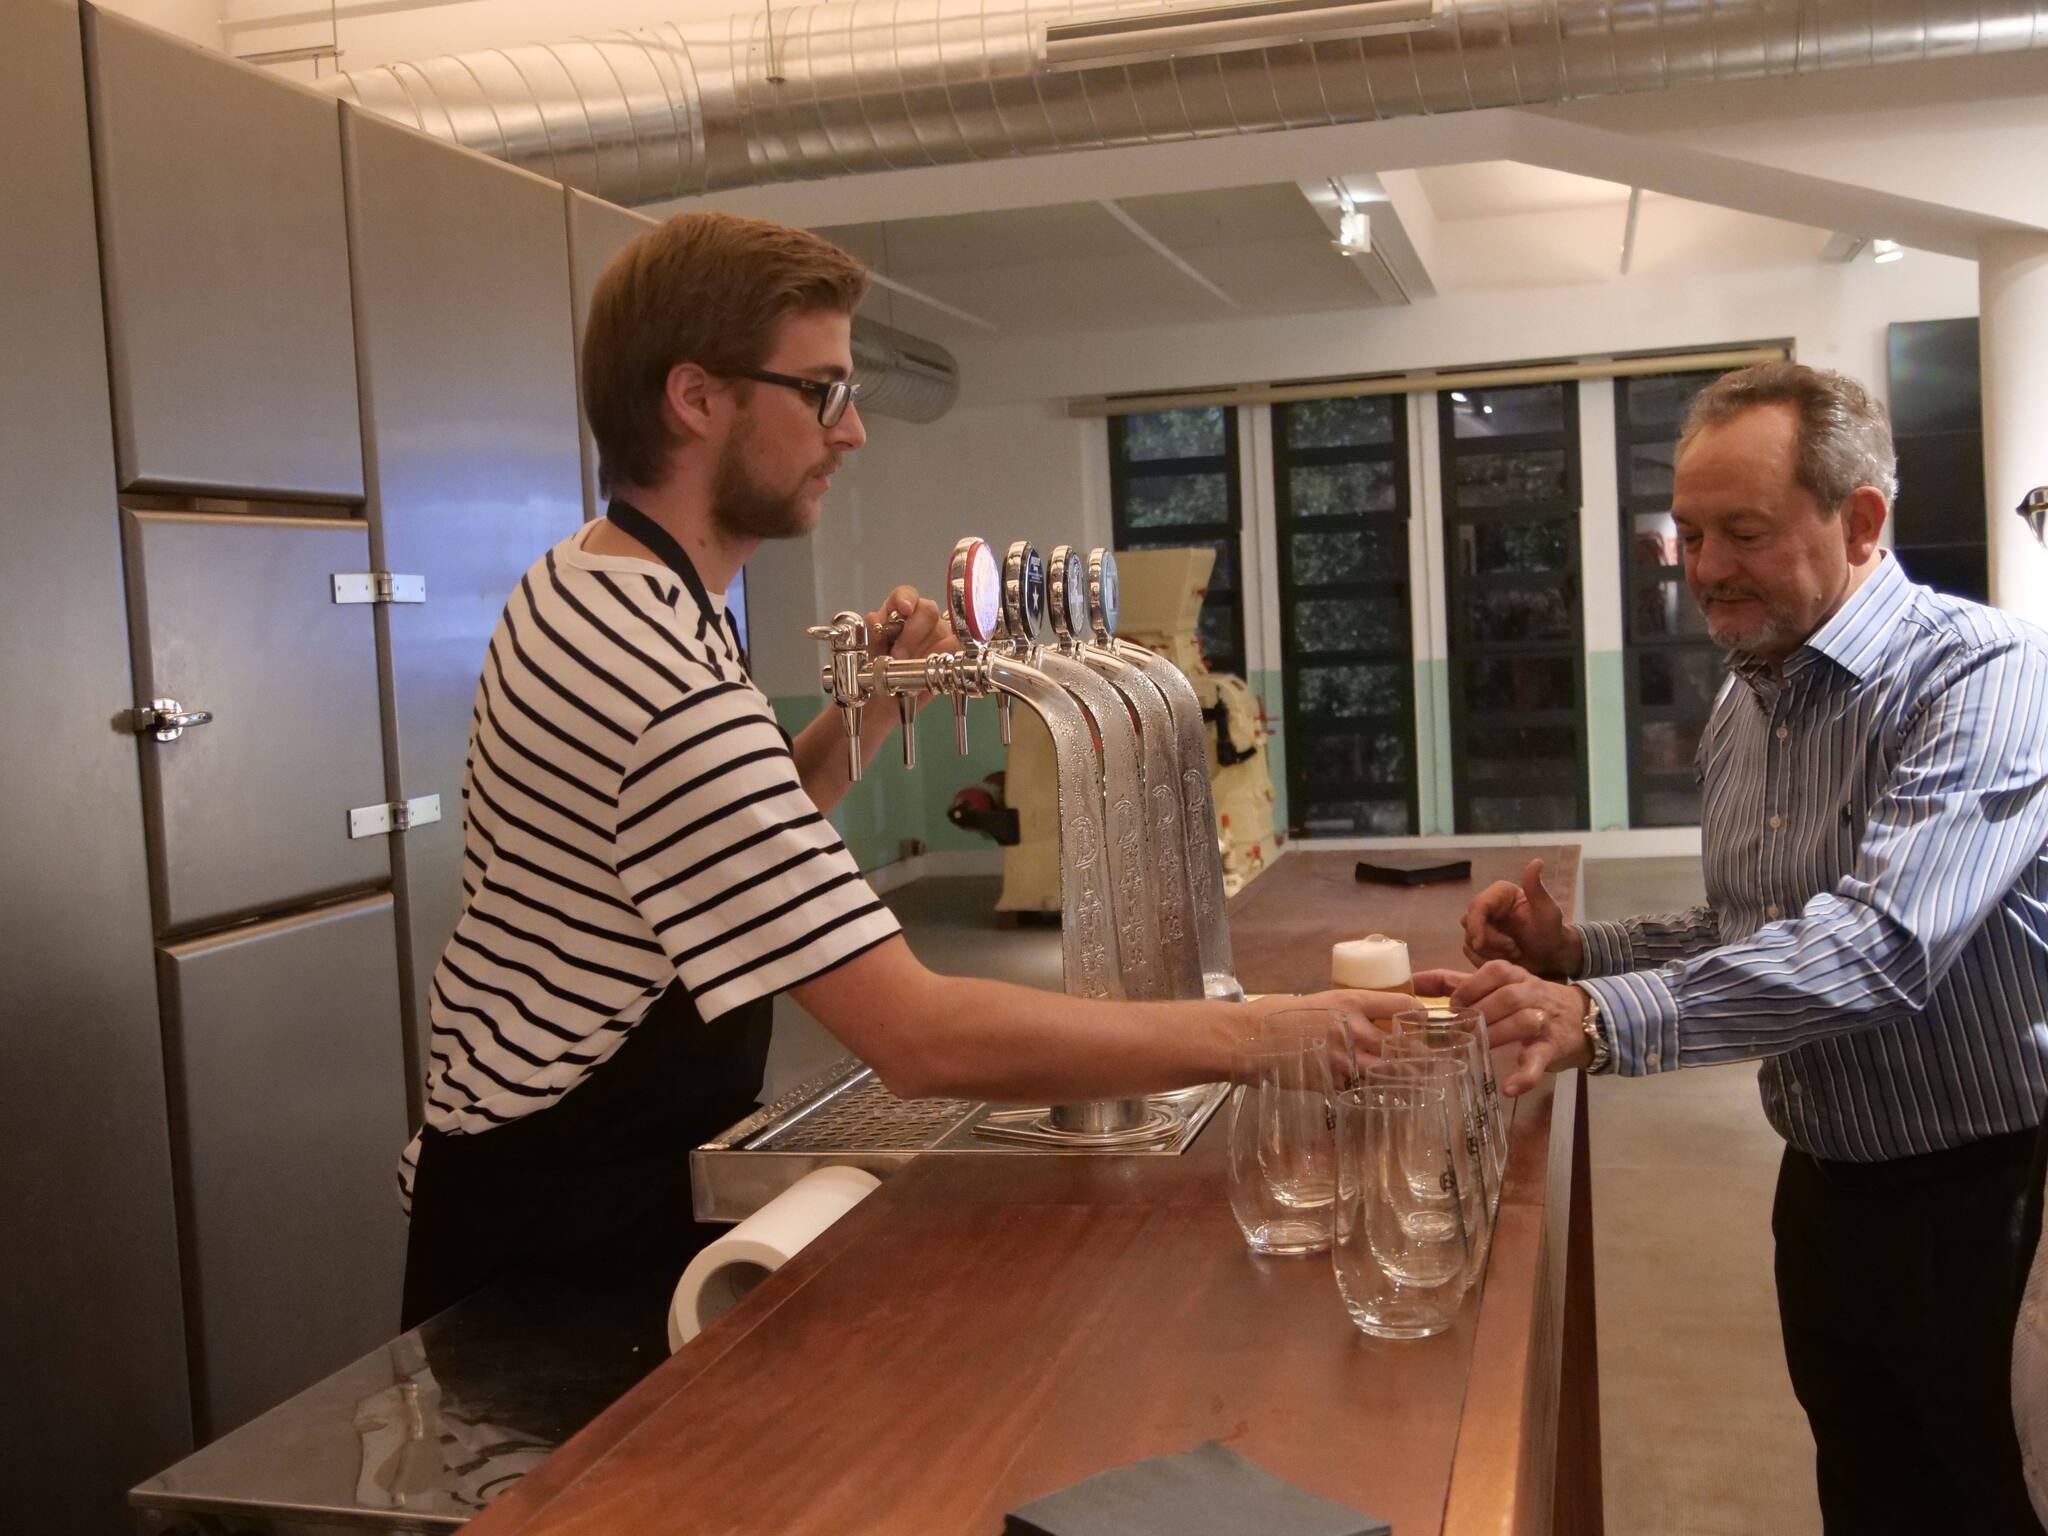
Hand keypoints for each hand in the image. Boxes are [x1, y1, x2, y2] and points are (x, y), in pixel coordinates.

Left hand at [867, 585, 951, 664]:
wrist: (891, 698)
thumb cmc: (882, 671)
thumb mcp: (871, 655)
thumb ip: (872, 636)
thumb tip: (873, 619)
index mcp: (899, 613)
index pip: (906, 594)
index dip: (906, 598)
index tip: (904, 608)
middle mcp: (923, 619)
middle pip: (928, 610)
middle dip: (912, 634)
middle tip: (898, 655)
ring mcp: (941, 634)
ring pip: (941, 630)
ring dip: (923, 651)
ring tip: (908, 669)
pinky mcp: (953, 651)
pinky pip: (954, 647)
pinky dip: (940, 657)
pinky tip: (926, 669)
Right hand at [1251, 988, 1409, 1082]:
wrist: (1248, 1039)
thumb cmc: (1275, 1015)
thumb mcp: (1316, 1001)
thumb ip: (1345, 1013)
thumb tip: (1365, 1024)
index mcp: (1351, 1002)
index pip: (1403, 1008)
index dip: (1418, 1018)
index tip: (1421, 1026)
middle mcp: (1354, 1029)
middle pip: (1403, 1046)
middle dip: (1420, 1057)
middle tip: (1429, 1064)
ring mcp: (1346, 1059)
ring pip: (1389, 1073)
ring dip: (1404, 1079)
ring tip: (1415, 1084)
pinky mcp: (1334, 1083)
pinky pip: (1363, 1090)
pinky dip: (1373, 1093)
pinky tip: (1379, 1096)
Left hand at [1422, 960, 1591, 1095]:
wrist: (1582, 1019)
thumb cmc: (1528, 1001)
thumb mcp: (1497, 986)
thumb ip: (1457, 983)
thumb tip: (1414, 981)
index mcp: (1514, 975)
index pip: (1492, 973)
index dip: (1469, 990)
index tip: (1452, 1007)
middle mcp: (1531, 991)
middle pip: (1505, 997)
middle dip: (1479, 1013)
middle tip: (1458, 1032)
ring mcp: (1543, 1020)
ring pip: (1521, 1022)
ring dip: (1495, 1036)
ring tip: (1476, 1049)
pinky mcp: (1553, 1047)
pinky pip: (1539, 1059)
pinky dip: (1525, 1075)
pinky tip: (1509, 1087)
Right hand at [1460, 858, 1581, 975]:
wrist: (1551, 955)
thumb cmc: (1551, 931)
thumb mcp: (1548, 911)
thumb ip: (1536, 888)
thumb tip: (1537, 861)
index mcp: (1500, 894)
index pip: (1477, 906)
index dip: (1476, 924)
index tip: (1480, 942)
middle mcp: (1487, 906)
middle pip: (1469, 924)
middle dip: (1489, 942)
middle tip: (1514, 950)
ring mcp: (1481, 925)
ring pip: (1469, 940)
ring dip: (1490, 953)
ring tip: (1514, 954)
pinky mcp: (1480, 942)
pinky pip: (1470, 953)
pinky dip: (1485, 960)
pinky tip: (1504, 961)